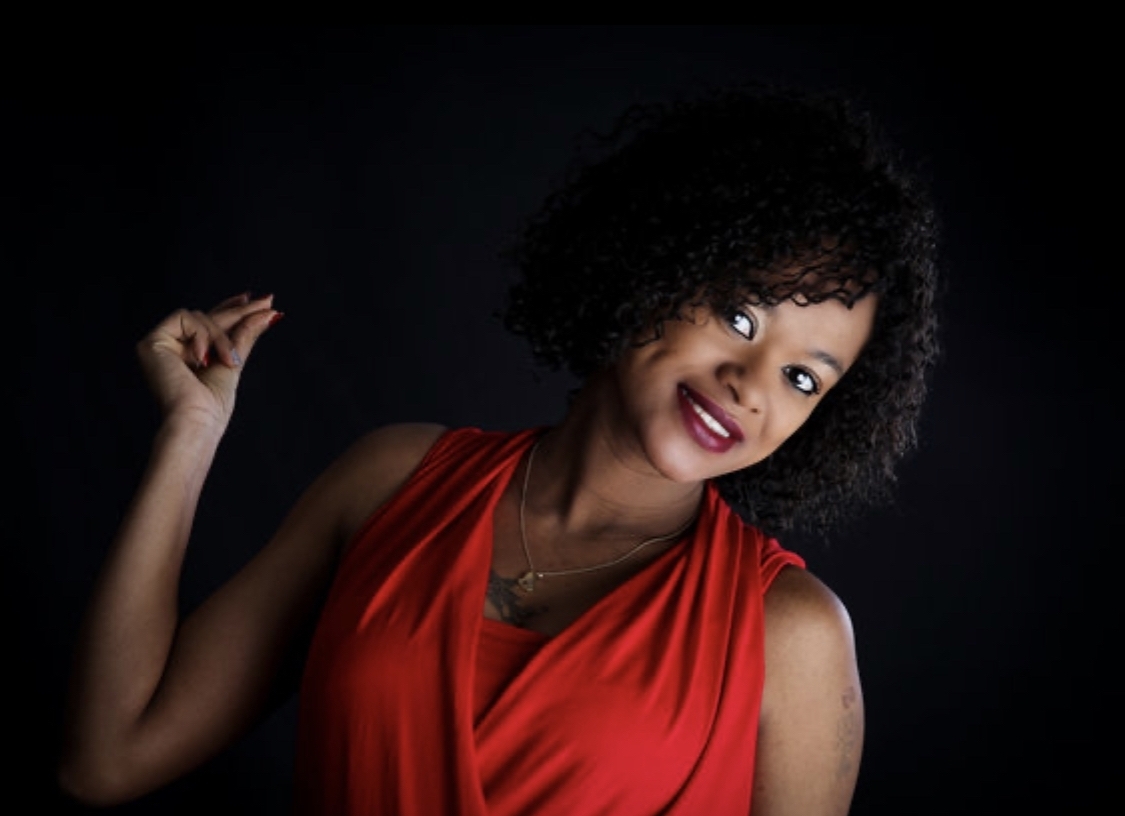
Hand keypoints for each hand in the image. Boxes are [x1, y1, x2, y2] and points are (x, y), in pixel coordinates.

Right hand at [136, 292, 280, 431]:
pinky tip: (203, 359)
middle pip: (208, 318)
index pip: (208, 323)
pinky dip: (202, 336)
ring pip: (200, 317)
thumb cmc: (212, 405)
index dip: (229, 308)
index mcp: (188, 355)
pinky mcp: (151, 343)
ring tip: (231, 361)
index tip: (253, 298)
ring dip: (222, 337)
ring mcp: (160, 345)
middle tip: (268, 301)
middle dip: (239, 311)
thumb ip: (245, 335)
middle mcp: (172, 348)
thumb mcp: (234, 363)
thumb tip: (268, 312)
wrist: (195, 420)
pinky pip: (184, 318)